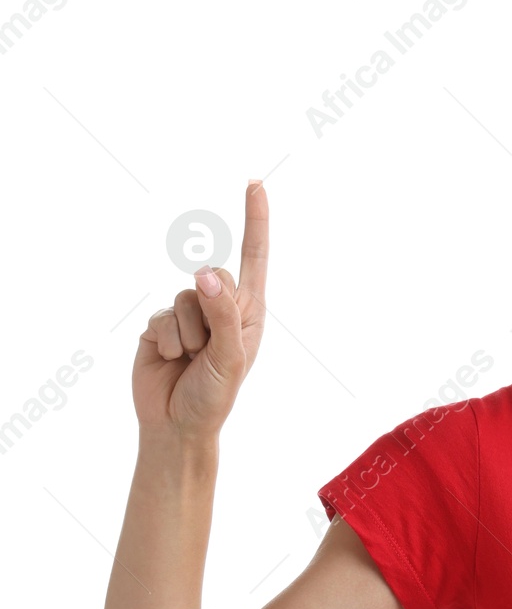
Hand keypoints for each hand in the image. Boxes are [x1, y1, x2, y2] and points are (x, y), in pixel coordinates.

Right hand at [135, 180, 270, 435]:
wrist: (177, 425)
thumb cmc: (215, 395)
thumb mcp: (230, 358)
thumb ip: (222, 314)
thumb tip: (206, 274)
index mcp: (249, 311)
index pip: (254, 256)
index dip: (255, 219)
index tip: (254, 183)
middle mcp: (221, 307)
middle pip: (212, 277)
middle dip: (209, 313)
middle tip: (211, 350)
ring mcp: (189, 314)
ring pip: (183, 297)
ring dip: (188, 334)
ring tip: (194, 360)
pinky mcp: (160, 325)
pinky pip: (160, 317)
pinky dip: (168, 342)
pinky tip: (172, 361)